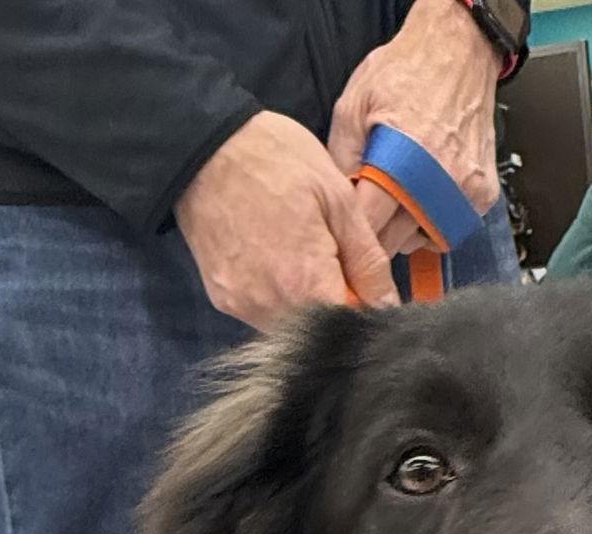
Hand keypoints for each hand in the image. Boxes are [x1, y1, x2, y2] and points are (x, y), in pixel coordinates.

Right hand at [176, 110, 396, 328]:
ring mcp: (241, 306)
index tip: (363, 279)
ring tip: (298, 251)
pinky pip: (261, 312)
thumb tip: (390, 305)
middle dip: (334, 303)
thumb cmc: (276, 159)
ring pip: (290, 324)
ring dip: (304, 301)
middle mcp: (270, 308)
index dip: (364, 308)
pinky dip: (276, 295)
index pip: (349, 327)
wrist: (201, 145)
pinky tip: (274, 256)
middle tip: (330, 254)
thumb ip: (368, 261)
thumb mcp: (337, 199)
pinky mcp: (222, 299)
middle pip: (318, 330)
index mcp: (305, 285)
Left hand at [328, 0, 500, 259]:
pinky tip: (420, 195)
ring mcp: (464, 192)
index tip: (343, 229)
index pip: (369, 226)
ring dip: (402, 230)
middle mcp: (438, 182)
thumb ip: (340, 158)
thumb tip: (338, 202)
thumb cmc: (405, 73)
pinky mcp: (482, 196)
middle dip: (375, 232)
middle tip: (368, 209)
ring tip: (395, 197)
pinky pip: (447, 231)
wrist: (458, 53)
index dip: (351, 232)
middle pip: (394, 241)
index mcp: (402, 160)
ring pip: (420, 242)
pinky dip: (429, 222)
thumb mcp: (353, 104)